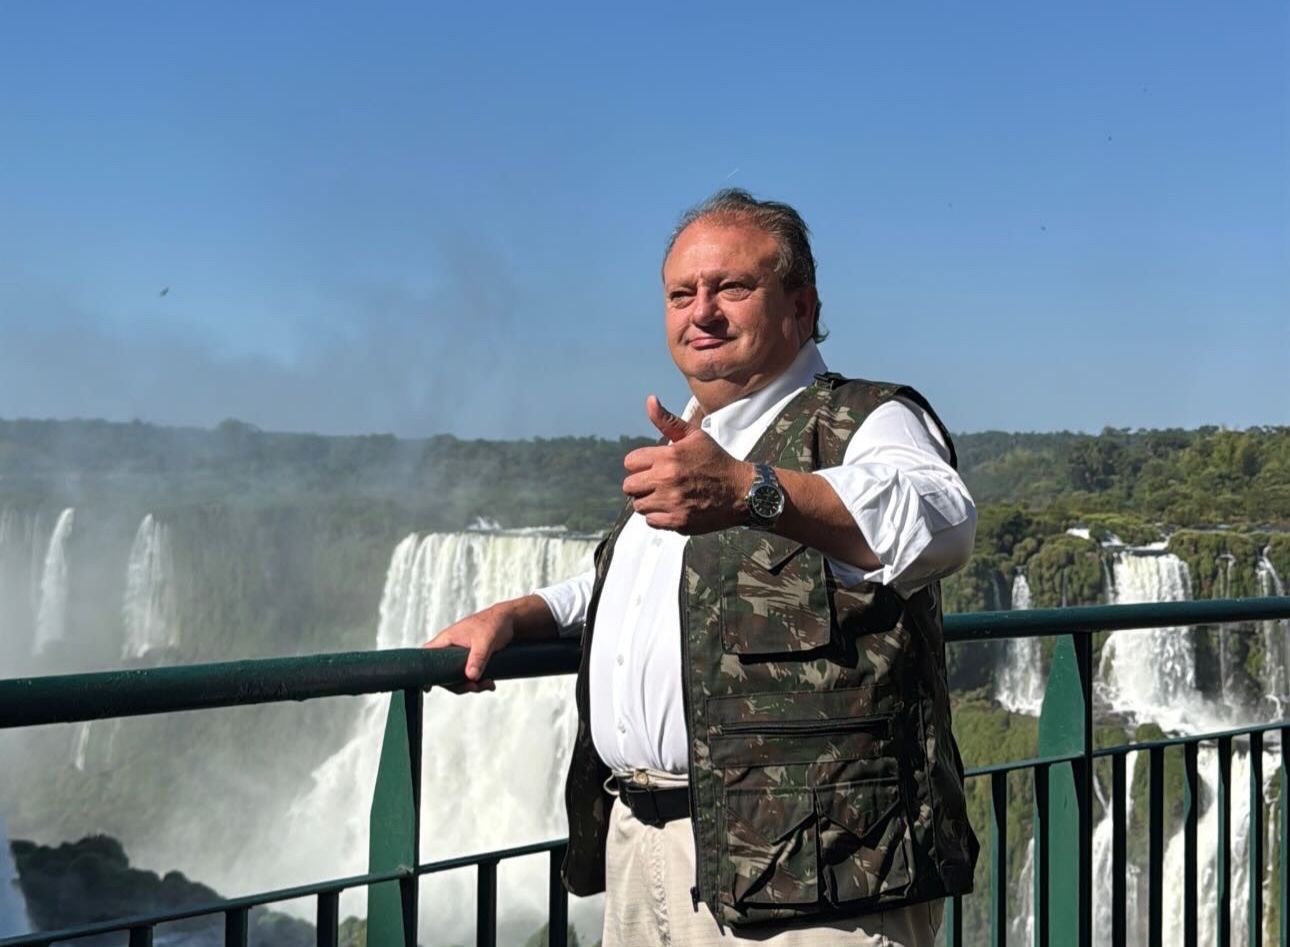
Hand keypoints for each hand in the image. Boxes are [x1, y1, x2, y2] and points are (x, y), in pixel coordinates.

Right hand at [421, 604, 514, 693]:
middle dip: (459, 685)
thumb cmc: (494, 623)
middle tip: (475, 686)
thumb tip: (471, 676)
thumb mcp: (485, 641)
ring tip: (488, 684)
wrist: (509, 621)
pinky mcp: (470, 660)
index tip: (429, 687)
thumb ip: (478, 658)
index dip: (425, 672)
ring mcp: (460, 656)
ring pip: (458, 678)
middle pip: (444, 674)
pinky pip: (469, 676)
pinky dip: (479, 682)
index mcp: (447, 639)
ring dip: (472, 685)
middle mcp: (450, 648)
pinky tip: (490, 682)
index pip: (427, 655)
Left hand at [621, 395, 751, 534]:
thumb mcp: (694, 436)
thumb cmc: (716, 461)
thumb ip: (667, 421)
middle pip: (629, 486)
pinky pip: (651, 521)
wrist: (741, 491)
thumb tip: (650, 400)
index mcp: (668, 456)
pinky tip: (672, 508)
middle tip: (657, 483)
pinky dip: (658, 517)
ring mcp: (672, 502)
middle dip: (641, 483)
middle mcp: (667, 479)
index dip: (640, 464)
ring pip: (638, 505)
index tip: (653, 467)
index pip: (630, 462)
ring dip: (649, 501)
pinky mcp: (678, 521)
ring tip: (665, 496)